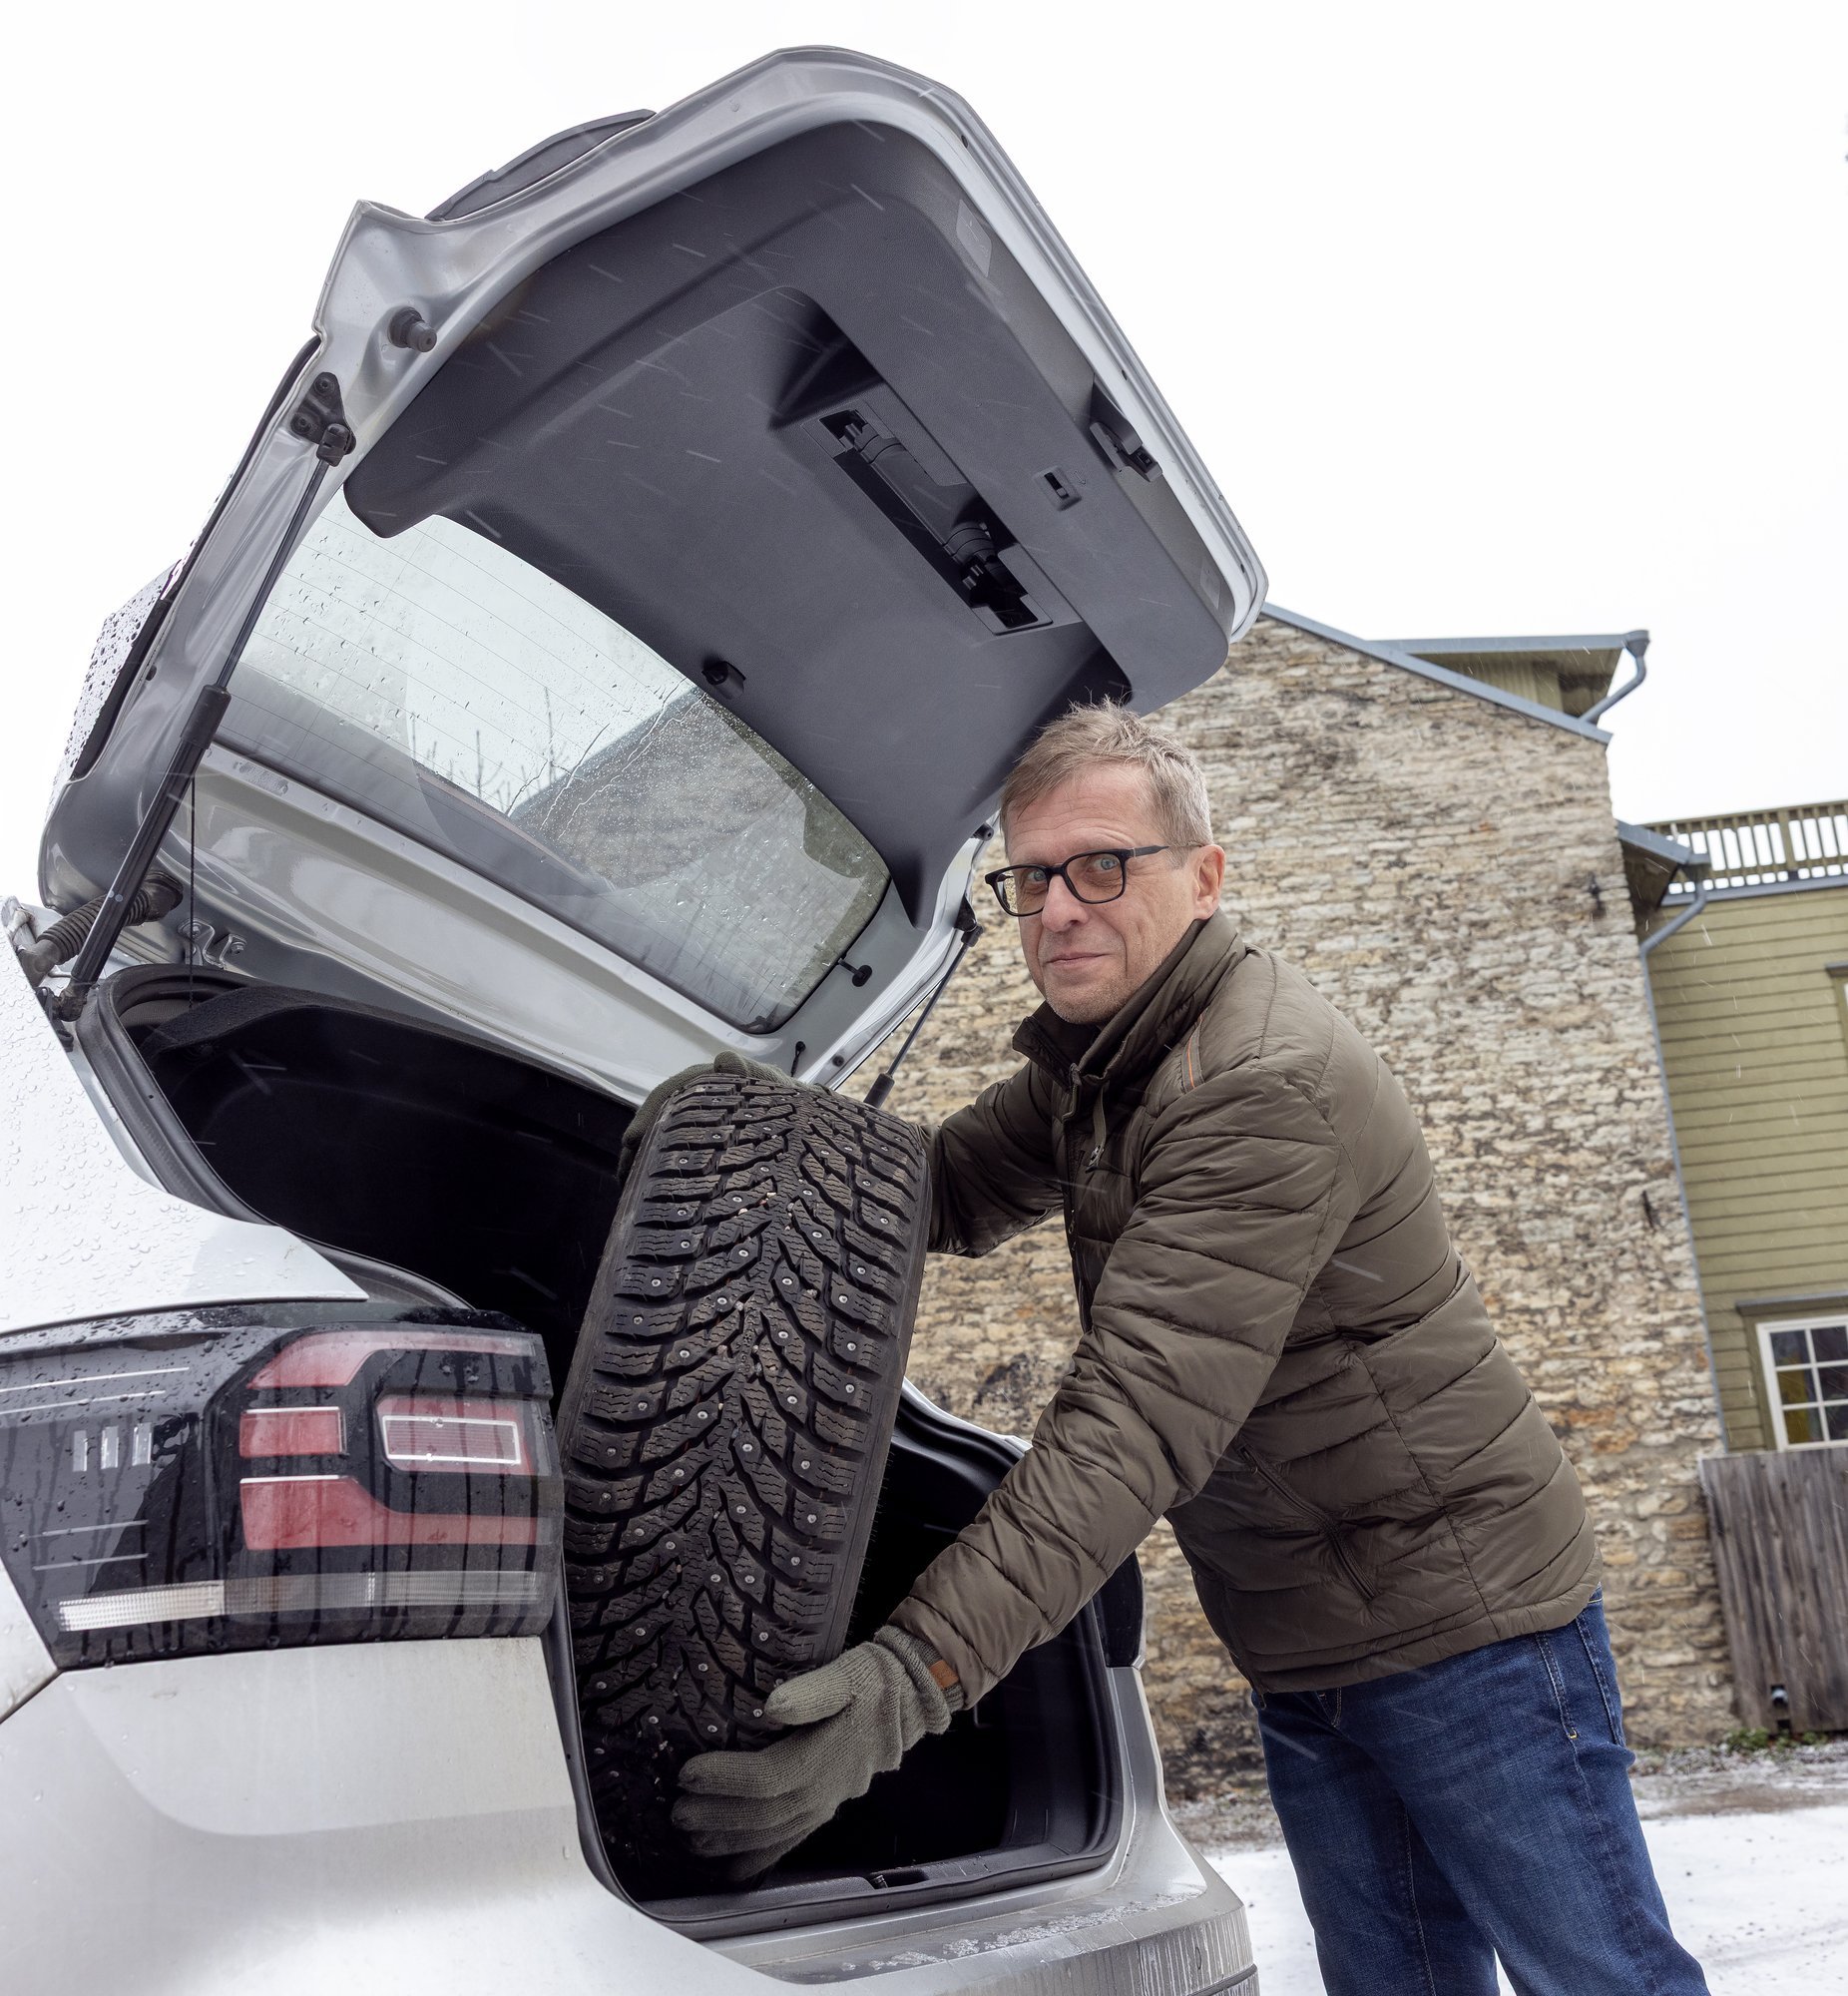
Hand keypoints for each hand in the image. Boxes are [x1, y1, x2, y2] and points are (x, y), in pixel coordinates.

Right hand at [617, 1050, 795, 1179]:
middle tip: (625, 1177)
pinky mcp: (698, 1145)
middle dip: (637, 1148)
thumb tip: (724, 1060)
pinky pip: (672, 1155)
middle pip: (654, 1122)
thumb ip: (750, 1071)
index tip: (632, 1141)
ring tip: (630, 1189)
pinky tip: (649, 1192)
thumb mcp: (769, 1084)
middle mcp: (692, 1102)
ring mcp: (693, 1124)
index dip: (647, 1117)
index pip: (666, 1096)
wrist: (799, 1116)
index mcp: (703, 1082)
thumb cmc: (783, 1098)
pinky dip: (657, 1171)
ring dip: (642, 1162)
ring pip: (659, 1141)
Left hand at [672, 1625, 957, 1879]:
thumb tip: (774, 1705)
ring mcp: (827, 1803)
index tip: (687, 1773)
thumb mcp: (847, 1673)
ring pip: (774, 1833)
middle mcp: (824, 1790)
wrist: (908, 1700)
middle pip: (763, 1814)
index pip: (766, 1778)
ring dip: (730, 1840)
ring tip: (692, 1838)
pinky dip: (761, 1858)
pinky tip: (733, 1869)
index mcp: (825, 1757)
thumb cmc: (873, 1682)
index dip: (725, 1779)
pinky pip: (791, 1841)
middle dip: (717, 1817)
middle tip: (677, 1812)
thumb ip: (812, 1691)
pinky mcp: (826, 1807)